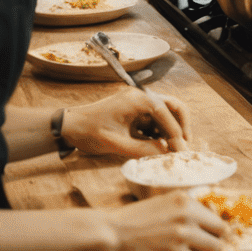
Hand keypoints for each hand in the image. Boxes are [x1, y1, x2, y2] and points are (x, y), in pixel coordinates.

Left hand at [61, 88, 190, 157]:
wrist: (67, 126)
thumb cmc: (88, 132)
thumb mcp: (116, 144)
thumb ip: (143, 149)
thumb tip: (166, 153)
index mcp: (138, 100)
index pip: (166, 113)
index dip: (176, 132)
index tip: (181, 150)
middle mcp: (141, 97)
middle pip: (172, 106)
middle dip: (181, 125)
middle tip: (184, 144)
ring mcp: (138, 103)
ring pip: (166, 112)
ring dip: (171, 128)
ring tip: (173, 147)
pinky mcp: (135, 111)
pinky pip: (154, 119)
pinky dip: (160, 131)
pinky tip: (159, 144)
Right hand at [97, 191, 229, 250]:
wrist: (111, 231)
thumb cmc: (136, 219)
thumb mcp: (165, 203)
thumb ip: (187, 210)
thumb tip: (210, 226)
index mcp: (186, 201)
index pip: (217, 218)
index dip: (216, 231)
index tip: (211, 238)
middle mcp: (188, 215)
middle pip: (220, 234)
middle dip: (215, 245)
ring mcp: (182, 235)